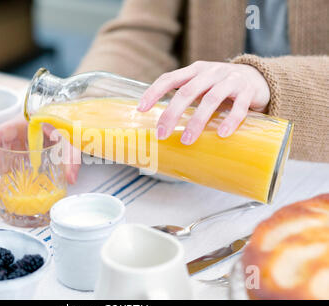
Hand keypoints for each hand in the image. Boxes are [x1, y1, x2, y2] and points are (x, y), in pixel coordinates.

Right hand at [0, 114, 80, 203]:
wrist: (70, 118)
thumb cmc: (66, 121)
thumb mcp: (69, 136)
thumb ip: (70, 154)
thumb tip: (70, 178)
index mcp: (22, 123)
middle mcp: (17, 134)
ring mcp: (20, 144)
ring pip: (1, 160)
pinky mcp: (25, 153)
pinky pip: (13, 165)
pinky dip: (10, 178)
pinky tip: (9, 190)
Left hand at [138, 61, 269, 143]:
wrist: (258, 77)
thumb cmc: (220, 86)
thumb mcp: (201, 85)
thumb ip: (184, 96)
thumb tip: (161, 123)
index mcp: (195, 70)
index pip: (169, 78)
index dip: (153, 92)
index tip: (140, 109)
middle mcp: (211, 72)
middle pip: (187, 92)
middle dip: (172, 114)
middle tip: (162, 134)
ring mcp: (230, 81)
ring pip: (211, 100)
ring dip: (197, 121)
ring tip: (187, 141)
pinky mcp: (248, 92)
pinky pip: (239, 108)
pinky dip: (230, 121)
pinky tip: (222, 134)